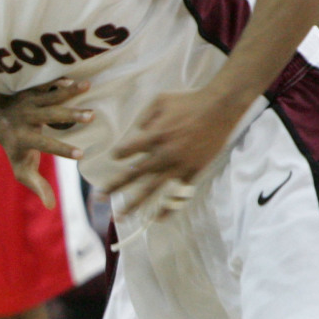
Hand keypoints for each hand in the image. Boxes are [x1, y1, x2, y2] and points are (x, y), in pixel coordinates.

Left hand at [0, 80, 94, 208]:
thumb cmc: (15, 147)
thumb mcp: (22, 168)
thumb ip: (37, 185)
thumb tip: (51, 207)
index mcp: (25, 138)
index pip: (45, 145)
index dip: (62, 150)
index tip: (82, 154)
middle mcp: (27, 118)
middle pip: (50, 116)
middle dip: (70, 115)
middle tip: (92, 116)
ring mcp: (30, 101)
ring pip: (51, 96)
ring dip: (70, 91)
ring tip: (89, 86)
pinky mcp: (33, 89)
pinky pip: (47, 84)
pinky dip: (60, 81)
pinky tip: (76, 79)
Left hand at [111, 88, 243, 216]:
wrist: (220, 108)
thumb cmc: (189, 102)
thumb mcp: (160, 100)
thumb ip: (145, 117)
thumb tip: (138, 131)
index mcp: (153, 136)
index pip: (127, 151)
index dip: (120, 154)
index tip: (117, 156)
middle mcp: (163, 154)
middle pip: (133, 175)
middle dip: (114, 187)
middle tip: (98, 198)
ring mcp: (178, 165)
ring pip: (152, 189)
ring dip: (135, 204)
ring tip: (121, 216)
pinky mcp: (193, 171)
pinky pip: (178, 194)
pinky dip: (168, 207)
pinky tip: (158, 218)